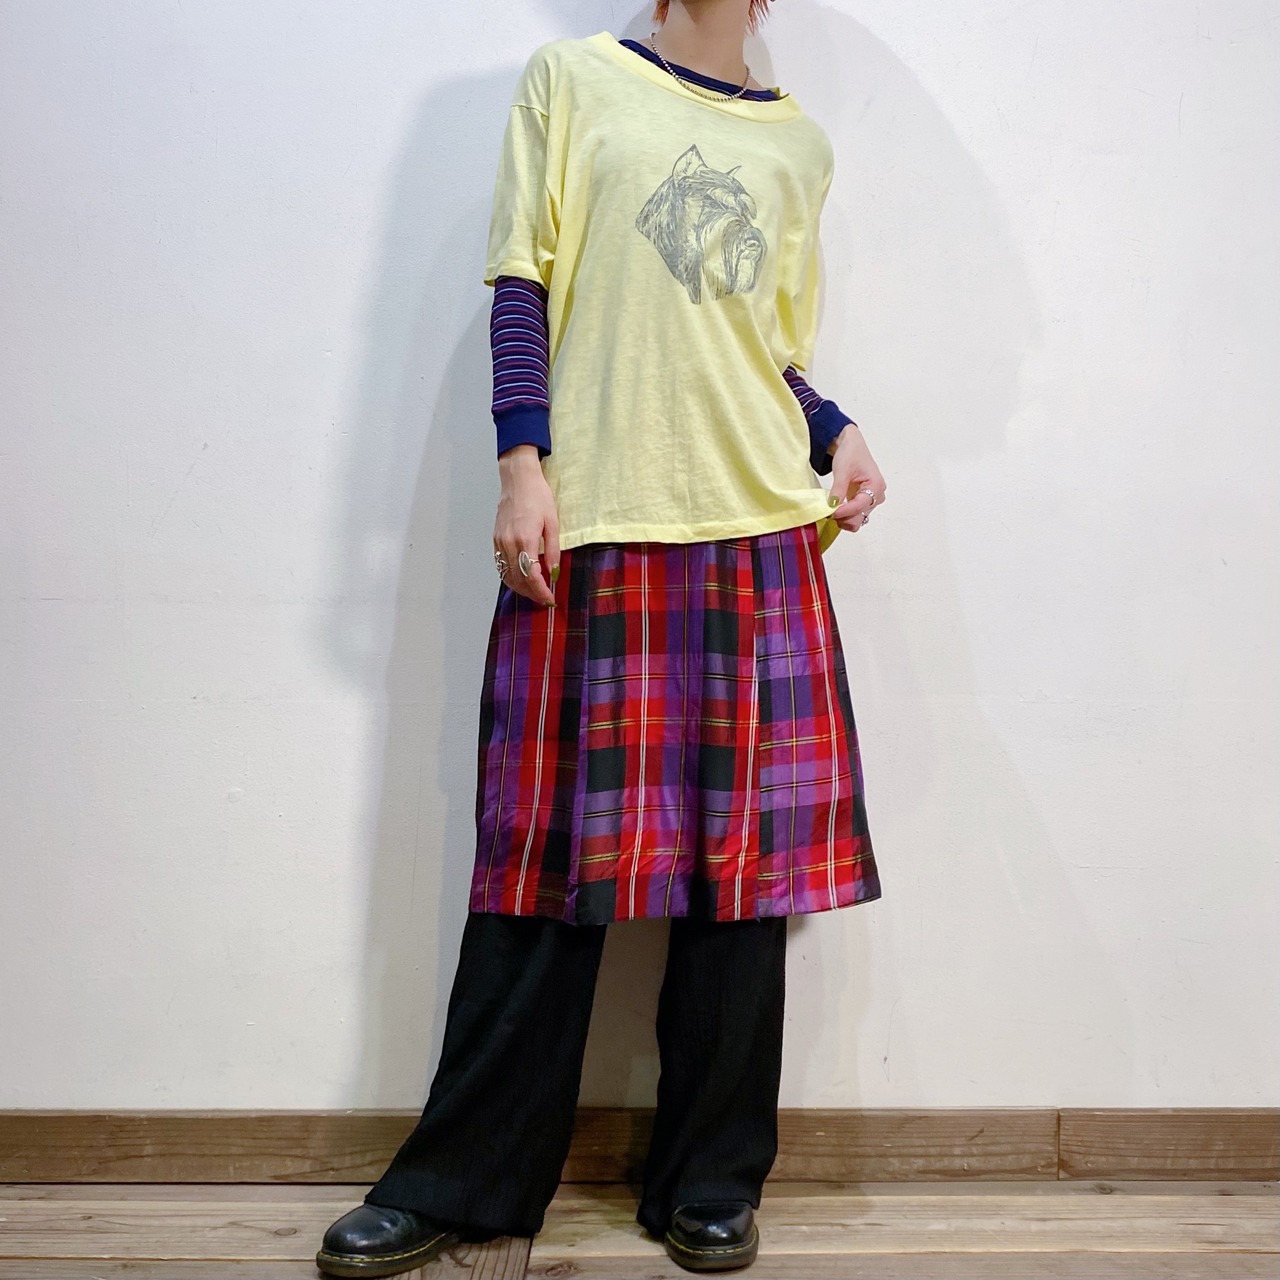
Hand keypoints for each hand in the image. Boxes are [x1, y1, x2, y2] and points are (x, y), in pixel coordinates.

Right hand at [494, 445, 558, 605]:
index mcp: (525, 540)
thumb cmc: (538, 497)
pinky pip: (500, 565)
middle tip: (544, 599)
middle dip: (532, 593)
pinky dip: (510, 576)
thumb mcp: (553, 523)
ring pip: (507, 575)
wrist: (518, 480)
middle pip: (518, 580)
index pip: (531, 576)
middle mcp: (509, 543)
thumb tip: (554, 573)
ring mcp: (500, 542)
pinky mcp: (495, 539)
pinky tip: (520, 579)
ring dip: (520, 588)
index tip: (550, 599)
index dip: (541, 592)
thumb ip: (553, 550)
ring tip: (534, 592)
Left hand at [827, 423, 885, 532]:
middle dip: (844, 517)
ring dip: (844, 519)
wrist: (850, 445)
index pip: (860, 506)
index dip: (844, 511)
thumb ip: (838, 490)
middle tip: (828, 512)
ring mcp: (870, 500)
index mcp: (876, 486)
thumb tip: (832, 506)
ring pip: (858, 519)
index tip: (830, 512)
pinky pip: (855, 515)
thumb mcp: (842, 471)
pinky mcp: (862, 501)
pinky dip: (844, 516)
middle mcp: (877, 495)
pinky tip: (835, 510)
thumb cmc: (851, 453)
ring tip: (830, 510)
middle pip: (861, 516)